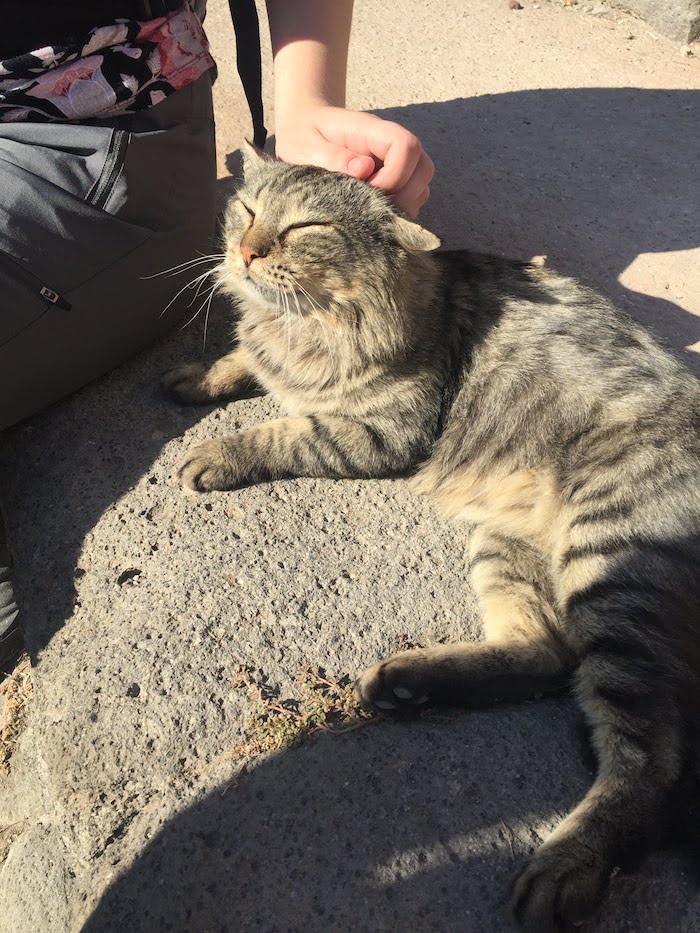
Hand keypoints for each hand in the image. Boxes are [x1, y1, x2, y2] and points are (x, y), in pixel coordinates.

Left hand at [274, 104, 433, 217]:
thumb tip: (364, 169)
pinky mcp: (395, 182)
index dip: (395, 175)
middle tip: (369, 207)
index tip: (368, 190)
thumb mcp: (306, 144)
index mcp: (373, 131)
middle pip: (424, 169)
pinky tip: (371, 215)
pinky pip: (411, 200)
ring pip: (421, 189)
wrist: (303, 127)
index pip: (406, 146)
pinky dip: (397, 213)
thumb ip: (333, 156)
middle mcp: (392, 146)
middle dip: (402, 196)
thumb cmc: (303, 135)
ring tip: (369, 213)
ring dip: (402, 206)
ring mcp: (397, 164)